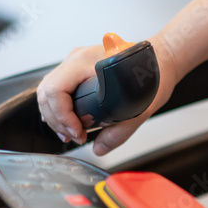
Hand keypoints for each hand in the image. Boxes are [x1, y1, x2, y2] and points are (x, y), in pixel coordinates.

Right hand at [36, 36, 178, 154]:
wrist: (161, 58)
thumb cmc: (154, 73)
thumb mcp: (142, 107)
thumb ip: (120, 131)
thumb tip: (99, 148)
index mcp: (88, 62)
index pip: (56, 89)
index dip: (62, 116)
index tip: (78, 132)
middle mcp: (77, 59)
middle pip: (47, 92)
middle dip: (57, 120)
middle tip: (75, 136)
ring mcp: (75, 63)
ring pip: (48, 90)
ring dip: (54, 116)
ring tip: (70, 133)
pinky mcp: (77, 69)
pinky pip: (57, 88)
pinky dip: (58, 108)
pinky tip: (67, 122)